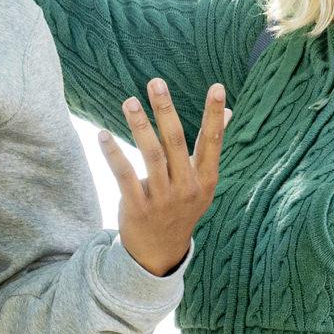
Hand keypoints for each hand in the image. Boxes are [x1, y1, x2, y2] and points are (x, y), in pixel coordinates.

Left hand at [101, 80, 225, 276]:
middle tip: (156, 83)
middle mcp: (187, 188)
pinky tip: (103, 135)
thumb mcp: (202, 180)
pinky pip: (124, 175)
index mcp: (206, 179)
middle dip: (166, 110)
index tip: (217, 87)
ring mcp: (163, 199)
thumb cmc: (182, 204)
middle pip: (176, 142)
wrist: (160, 250)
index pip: (212, 141)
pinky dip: (113, 154)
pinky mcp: (138, 207)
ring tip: (129, 101)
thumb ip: (211, 146)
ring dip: (139, 126)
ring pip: (150, 155)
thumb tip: (230, 111)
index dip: (215, 115)